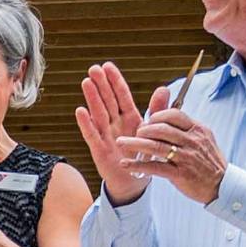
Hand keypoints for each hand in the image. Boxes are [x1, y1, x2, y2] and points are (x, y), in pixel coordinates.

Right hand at [77, 63, 151, 204]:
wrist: (134, 180)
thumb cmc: (142, 154)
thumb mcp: (153, 130)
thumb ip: (157, 110)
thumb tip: (164, 88)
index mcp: (130, 117)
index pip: (122, 95)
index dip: (115, 81)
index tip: (108, 66)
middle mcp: (116, 123)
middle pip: (107, 100)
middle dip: (101, 84)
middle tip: (94, 69)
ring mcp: (106, 135)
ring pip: (98, 113)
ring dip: (92, 98)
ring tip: (87, 82)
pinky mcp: (99, 149)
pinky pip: (92, 135)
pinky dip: (86, 124)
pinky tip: (81, 111)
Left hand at [109, 92, 227, 205]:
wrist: (222, 185)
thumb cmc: (208, 161)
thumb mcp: (202, 138)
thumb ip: (184, 126)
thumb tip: (166, 112)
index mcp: (197, 130)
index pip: (174, 114)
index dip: (157, 115)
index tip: (148, 121)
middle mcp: (192, 141)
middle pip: (162, 128)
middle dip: (144, 129)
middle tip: (134, 133)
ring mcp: (186, 158)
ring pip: (156, 146)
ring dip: (135, 144)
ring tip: (121, 143)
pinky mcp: (180, 174)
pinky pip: (155, 167)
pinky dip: (138, 165)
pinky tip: (125, 164)